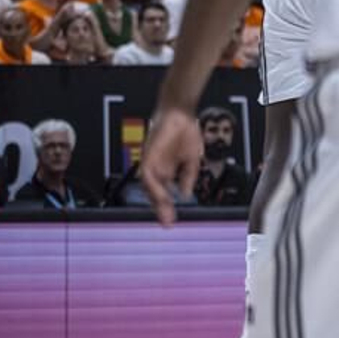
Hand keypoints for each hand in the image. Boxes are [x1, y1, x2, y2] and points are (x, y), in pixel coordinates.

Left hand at [140, 105, 202, 226]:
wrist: (180, 113)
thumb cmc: (186, 132)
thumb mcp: (192, 160)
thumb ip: (188, 178)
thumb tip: (186, 195)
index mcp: (168, 171)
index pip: (164, 193)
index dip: (167, 207)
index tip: (173, 220)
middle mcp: (158, 169)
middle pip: (155, 195)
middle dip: (161, 210)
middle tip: (169, 224)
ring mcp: (151, 164)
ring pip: (149, 189)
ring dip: (157, 202)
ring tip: (166, 215)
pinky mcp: (147, 157)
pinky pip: (147, 176)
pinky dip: (154, 188)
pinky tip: (162, 196)